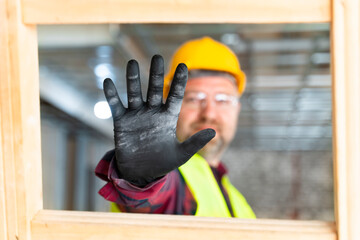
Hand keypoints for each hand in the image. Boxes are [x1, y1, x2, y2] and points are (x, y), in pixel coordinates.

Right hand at [103, 55, 214, 186]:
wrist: (141, 173)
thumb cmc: (163, 162)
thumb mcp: (182, 154)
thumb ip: (195, 143)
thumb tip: (214, 132)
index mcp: (168, 118)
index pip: (175, 96)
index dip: (179, 82)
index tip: (184, 66)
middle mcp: (152, 113)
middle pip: (154, 89)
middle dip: (156, 74)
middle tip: (157, 57)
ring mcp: (136, 116)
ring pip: (134, 93)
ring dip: (133, 79)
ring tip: (132, 62)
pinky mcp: (122, 122)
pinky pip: (116, 105)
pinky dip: (111, 94)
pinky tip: (108, 81)